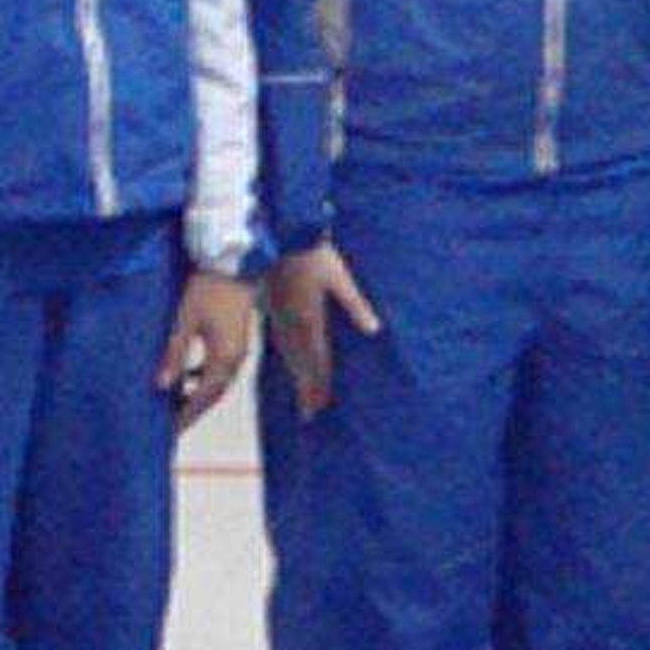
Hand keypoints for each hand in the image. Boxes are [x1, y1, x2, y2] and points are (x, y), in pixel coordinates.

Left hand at [155, 270, 257, 431]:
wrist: (235, 262)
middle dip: (190, 411)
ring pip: (217, 383)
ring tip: (174, 404)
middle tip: (169, 426)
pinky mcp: (237, 339)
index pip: (202, 398)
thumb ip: (174, 353)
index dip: (184, 416)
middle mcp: (235, 359)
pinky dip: (202, 378)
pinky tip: (187, 376)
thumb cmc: (208, 287)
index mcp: (224, 358)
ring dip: (197, 396)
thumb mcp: (185, 320)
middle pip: (212, 395)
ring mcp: (239, 350)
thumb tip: (160, 385)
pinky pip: (220, 369)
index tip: (168, 432)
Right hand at [266, 242, 381, 414]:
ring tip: (302, 398)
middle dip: (308, 389)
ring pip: (289, 354)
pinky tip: (289, 362)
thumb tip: (374, 329)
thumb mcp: (339, 275)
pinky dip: (286, 357)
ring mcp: (280, 317)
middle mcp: (292, 323)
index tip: (321, 407)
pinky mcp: (274, 308)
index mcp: (310, 318)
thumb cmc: (311, 252)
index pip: (317, 359)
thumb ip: (355, 303)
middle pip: (302, 363)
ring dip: (297, 377)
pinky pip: (280, 340)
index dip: (320, 385)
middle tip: (311, 415)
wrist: (277, 234)